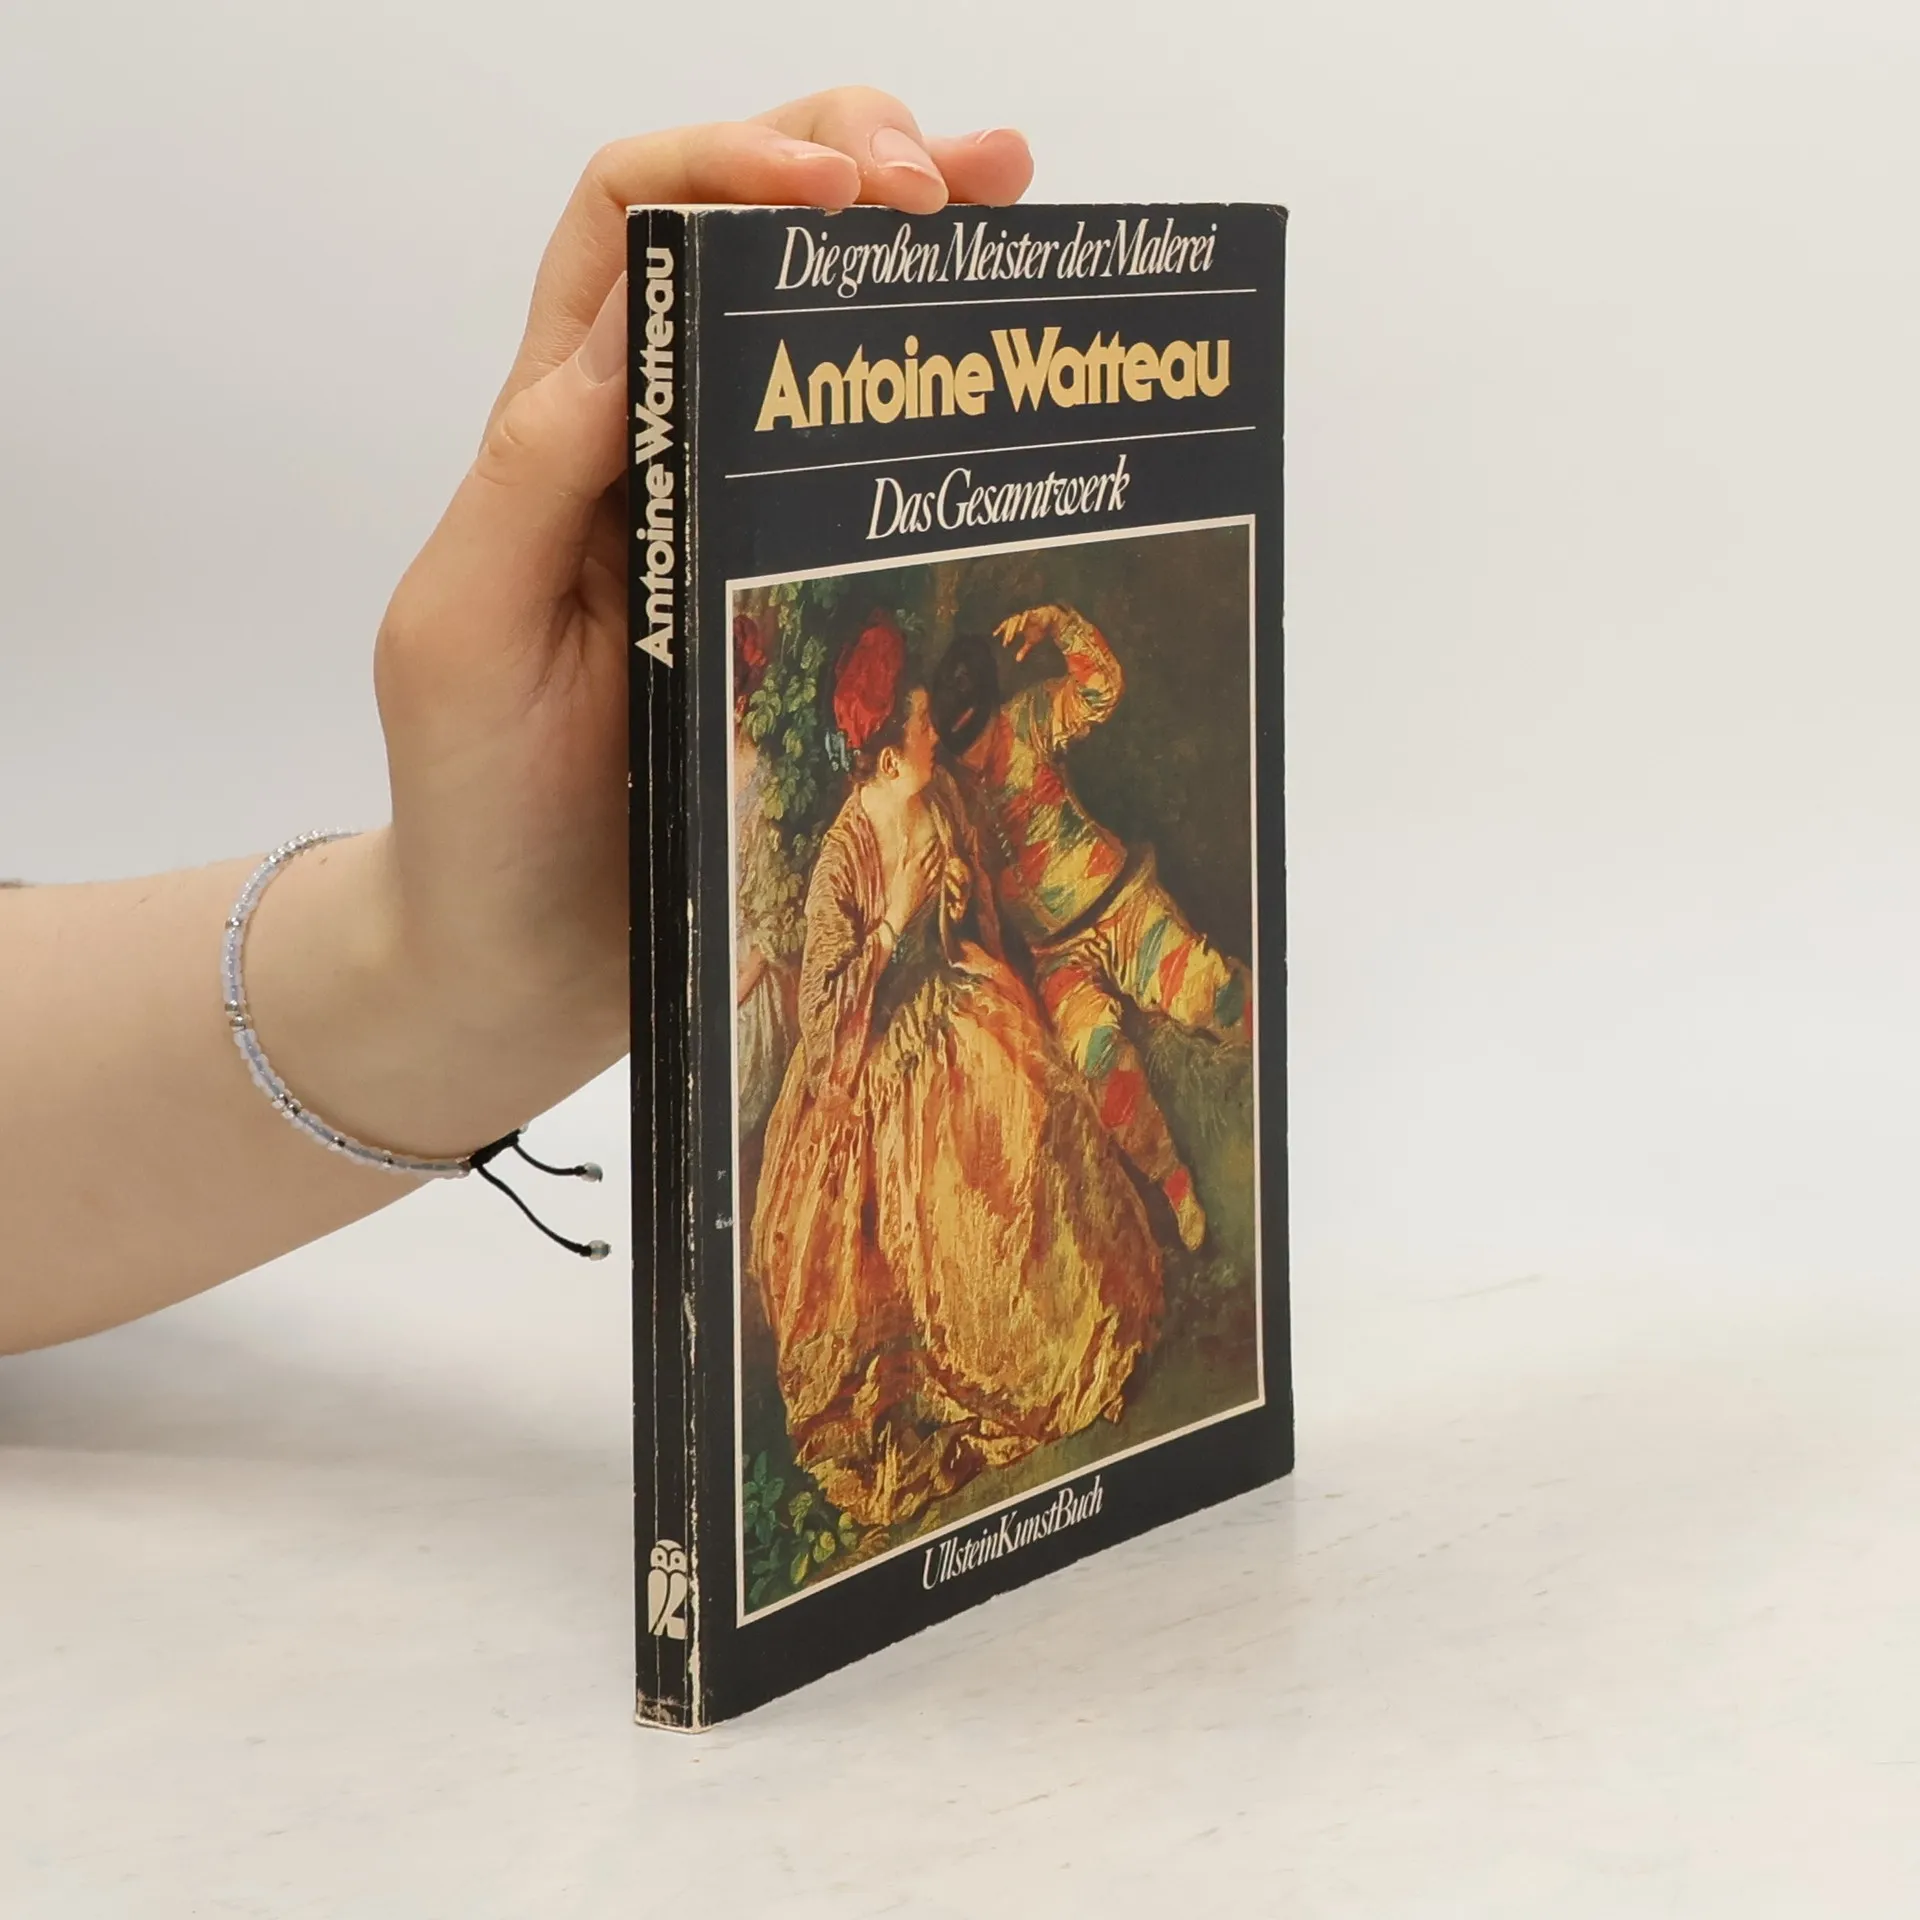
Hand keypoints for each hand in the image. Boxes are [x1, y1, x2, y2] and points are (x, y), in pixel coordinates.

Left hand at [274, 93, 1031, 1152]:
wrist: (524, 957)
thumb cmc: (475, 807)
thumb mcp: (464, 633)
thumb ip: (533, 475)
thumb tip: (640, 310)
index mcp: (561, 433)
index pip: (632, 224)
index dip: (731, 162)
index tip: (839, 185)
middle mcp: (655, 450)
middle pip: (741, 240)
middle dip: (846, 163)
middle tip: (955, 182)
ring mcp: (735, 522)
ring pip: (819, 335)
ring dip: (914, 246)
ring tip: (1018, 197)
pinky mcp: (799, 600)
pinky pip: (869, 473)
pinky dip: (938, 397)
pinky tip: (1009, 363)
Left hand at [992, 604, 1072, 662]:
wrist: (1053, 620)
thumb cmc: (1040, 630)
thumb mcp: (1031, 641)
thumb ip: (1024, 650)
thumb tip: (1017, 660)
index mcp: (1018, 623)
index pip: (1007, 624)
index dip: (1000, 629)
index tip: (994, 635)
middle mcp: (1022, 618)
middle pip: (1012, 622)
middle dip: (1009, 631)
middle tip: (1007, 641)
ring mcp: (1029, 615)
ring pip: (1020, 618)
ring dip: (1017, 626)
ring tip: (1015, 634)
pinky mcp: (1036, 613)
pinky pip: (1030, 616)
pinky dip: (1026, 622)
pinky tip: (1024, 628)